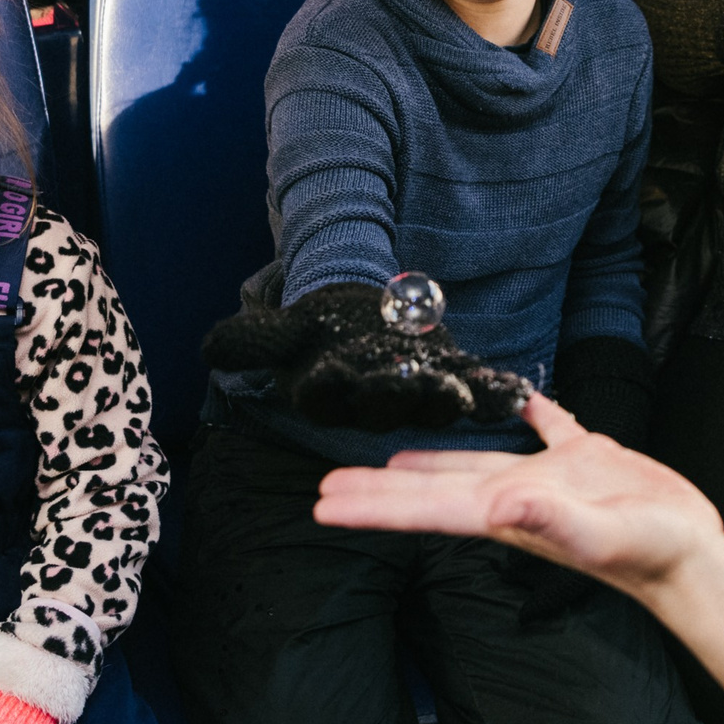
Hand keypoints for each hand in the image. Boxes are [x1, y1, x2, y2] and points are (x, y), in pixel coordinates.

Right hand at [205, 282, 531, 432]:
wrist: (356, 318)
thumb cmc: (315, 329)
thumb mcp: (281, 328)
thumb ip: (252, 340)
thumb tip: (209, 348)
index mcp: (327, 395)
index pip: (325, 395)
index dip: (328, 386)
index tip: (328, 373)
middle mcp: (371, 405)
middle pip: (384, 405)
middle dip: (397, 394)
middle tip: (409, 382)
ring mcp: (415, 397)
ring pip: (431, 403)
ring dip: (446, 397)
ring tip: (460, 390)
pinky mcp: (452, 382)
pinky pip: (474, 389)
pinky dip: (492, 392)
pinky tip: (515, 392)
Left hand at [315, 394, 723, 601]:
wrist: (694, 557)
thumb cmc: (650, 552)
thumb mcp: (602, 534)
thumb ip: (554, 520)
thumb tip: (506, 501)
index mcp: (509, 513)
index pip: (425, 508)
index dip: (372, 506)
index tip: (324, 505)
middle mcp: (516, 498)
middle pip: (432, 489)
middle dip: (378, 490)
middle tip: (326, 485)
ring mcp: (550, 479)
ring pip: (473, 463)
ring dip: (429, 461)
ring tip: (387, 458)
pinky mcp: (586, 459)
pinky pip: (545, 429)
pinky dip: (527, 413)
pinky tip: (517, 400)